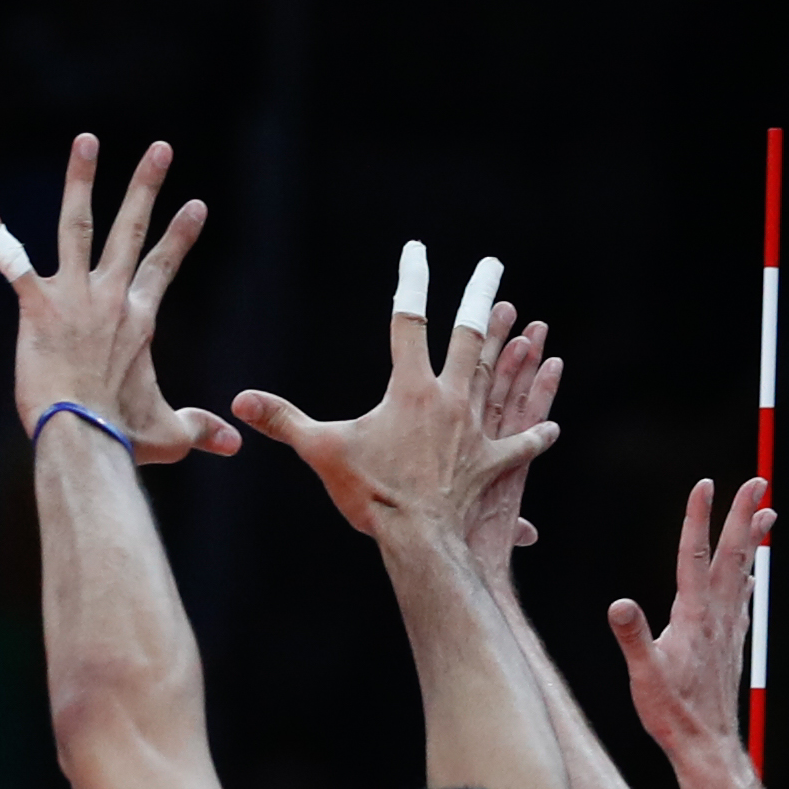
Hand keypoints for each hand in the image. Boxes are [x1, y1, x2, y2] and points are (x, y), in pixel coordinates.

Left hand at [0, 136, 239, 465]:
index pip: (163, 266)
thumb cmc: (124, 437)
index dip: (181, 236)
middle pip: (132, 228)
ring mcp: (73, 296)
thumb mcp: (170, 433)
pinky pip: (9, 259)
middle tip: (160, 147)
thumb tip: (235, 444)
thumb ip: (199, 429)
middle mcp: (110, 296)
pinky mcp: (36, 306)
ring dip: (82, 179)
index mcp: (139, 320)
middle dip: (146, 185)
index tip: (196, 205)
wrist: (85, 438)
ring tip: (86, 139)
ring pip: (79, 224)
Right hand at [229, 245, 557, 541]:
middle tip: (494, 266)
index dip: (411, 281)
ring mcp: (475, 430)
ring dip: (511, 348)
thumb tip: (240, 401)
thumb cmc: (369, 493)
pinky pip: (518, 446)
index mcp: (410, 388)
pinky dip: (533, 436)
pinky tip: (548, 427)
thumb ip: (284, 421)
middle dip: (482, 297)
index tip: (417, 249)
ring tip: (527, 322)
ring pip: (497, 378)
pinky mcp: (490, 464)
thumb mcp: (320, 451)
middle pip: (470, 336)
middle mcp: (449, 398)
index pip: (409, 321)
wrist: (418, 538)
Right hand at [606, 477, 773, 762]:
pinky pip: (745, 598)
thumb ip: (633, 638)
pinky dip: (750, 575)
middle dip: (744, 515)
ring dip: (754, 539)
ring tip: (767, 512)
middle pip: (733, 555)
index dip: (698, 518)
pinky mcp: (733, 642)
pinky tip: (753, 573)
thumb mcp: (644, 676)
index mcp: (694, 616)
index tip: (705, 484)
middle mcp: (718, 616)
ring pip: (745, 571)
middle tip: (758, 481)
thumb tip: (620, 604)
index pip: (695, 556)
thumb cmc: (673, 713)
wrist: (708, 743)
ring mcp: (730, 628)